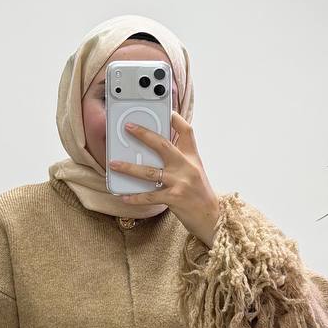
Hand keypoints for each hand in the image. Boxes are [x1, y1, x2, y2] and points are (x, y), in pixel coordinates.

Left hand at [109, 110, 220, 246]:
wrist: (212, 217)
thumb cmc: (200, 195)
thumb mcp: (195, 172)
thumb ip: (181, 160)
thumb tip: (156, 151)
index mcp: (193, 157)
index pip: (187, 131)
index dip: (176, 118)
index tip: (165, 110)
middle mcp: (187, 166)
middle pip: (163, 144)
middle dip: (143, 134)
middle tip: (128, 127)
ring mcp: (181, 182)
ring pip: (150, 172)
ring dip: (129, 168)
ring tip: (114, 164)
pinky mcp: (175, 198)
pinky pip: (150, 196)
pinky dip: (135, 197)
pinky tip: (124, 196)